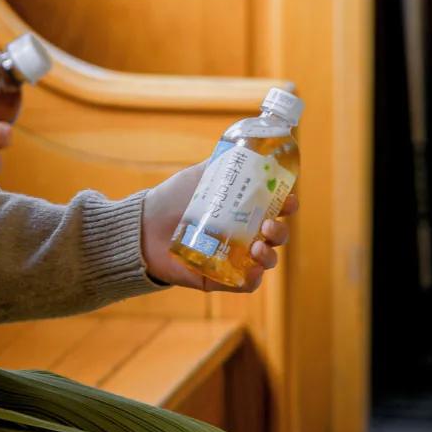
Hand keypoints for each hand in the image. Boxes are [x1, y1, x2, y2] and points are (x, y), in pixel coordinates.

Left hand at [140, 160, 298, 292]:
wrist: (143, 226)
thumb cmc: (170, 199)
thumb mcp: (198, 177)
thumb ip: (220, 166)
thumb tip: (244, 147)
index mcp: (240, 209)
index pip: (273, 208)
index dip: (286, 204)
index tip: (288, 199)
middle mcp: (241, 234)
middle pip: (275, 235)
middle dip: (280, 231)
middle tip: (267, 224)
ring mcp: (232, 257)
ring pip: (266, 260)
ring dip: (269, 255)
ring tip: (257, 246)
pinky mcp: (220, 278)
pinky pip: (246, 284)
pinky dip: (254, 278)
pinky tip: (252, 268)